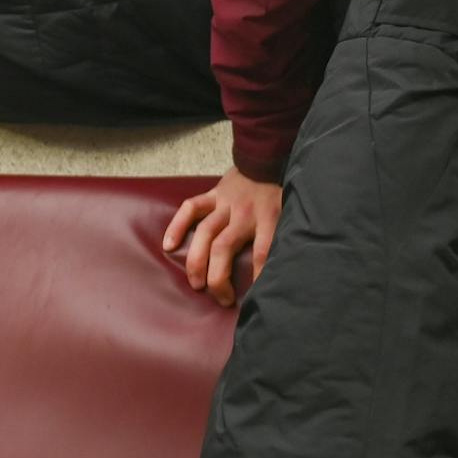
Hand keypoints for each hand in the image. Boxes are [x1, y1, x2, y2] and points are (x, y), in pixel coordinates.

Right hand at [162, 166, 281, 305]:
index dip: (258, 274)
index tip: (256, 296)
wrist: (266, 158)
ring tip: (196, 285)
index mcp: (268, 217)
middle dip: (219, 278)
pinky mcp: (211, 194)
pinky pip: (190, 209)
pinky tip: (169, 246)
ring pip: (205, 233)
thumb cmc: (277, 193)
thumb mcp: (289, 213)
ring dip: (197, 262)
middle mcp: (244, 212)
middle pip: (224, 247)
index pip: (263, 250)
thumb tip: (286, 269)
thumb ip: (284, 236)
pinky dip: (177, 226)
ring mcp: (225, 203)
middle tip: (222, 299)